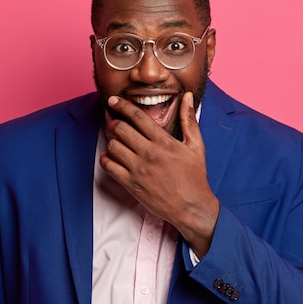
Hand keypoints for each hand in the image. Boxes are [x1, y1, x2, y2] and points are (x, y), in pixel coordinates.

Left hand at [99, 92, 218, 257]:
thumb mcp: (196, 146)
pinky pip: (109, 167)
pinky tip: (111, 157)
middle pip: (121, 129)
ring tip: (116, 141)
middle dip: (114, 122)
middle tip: (114, 123)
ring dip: (112, 141)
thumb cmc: (195, 176)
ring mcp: (138, 169)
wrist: (191, 207)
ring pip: (113, 146)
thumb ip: (188, 119)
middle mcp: (149, 153)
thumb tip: (187, 96)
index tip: (114, 100)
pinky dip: (106, 159)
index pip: (137, 116)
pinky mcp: (131, 184)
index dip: (122, 105)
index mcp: (164, 141)